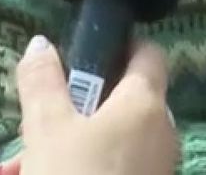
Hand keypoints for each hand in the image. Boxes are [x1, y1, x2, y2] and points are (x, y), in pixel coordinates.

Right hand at [0, 37, 178, 174]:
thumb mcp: (46, 129)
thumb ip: (43, 82)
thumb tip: (40, 44)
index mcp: (146, 103)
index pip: (148, 54)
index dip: (119, 48)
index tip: (84, 60)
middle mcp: (165, 130)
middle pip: (134, 97)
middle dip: (94, 101)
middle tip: (53, 116)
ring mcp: (164, 166)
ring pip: (128, 135)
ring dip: (93, 136)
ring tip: (51, 154)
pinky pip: (129, 164)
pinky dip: (103, 163)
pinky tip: (71, 173)